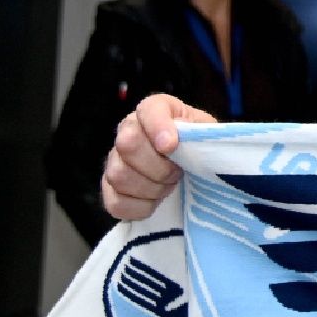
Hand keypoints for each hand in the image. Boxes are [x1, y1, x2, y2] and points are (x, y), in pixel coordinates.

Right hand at [102, 94, 217, 220]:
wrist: (193, 168)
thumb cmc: (199, 146)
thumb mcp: (207, 132)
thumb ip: (198, 130)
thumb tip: (182, 130)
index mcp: (155, 110)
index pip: (149, 109)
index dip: (158, 127)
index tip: (171, 146)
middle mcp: (128, 130)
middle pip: (127, 145)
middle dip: (158, 166)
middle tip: (177, 173)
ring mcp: (115, 160)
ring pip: (119, 175)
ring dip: (151, 188)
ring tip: (169, 186)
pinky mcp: (110, 188)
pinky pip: (115, 202)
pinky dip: (140, 207)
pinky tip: (156, 201)